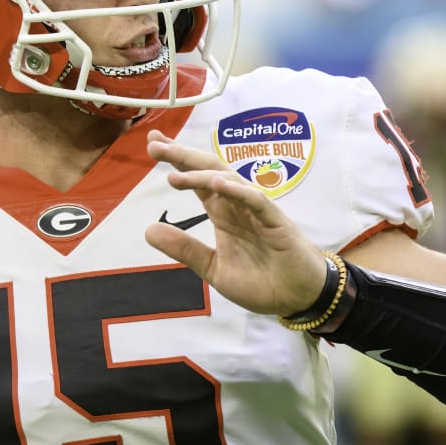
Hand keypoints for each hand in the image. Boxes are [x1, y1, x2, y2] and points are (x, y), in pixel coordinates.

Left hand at [141, 131, 325, 318]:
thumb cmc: (261, 282)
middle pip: (209, 171)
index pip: (197, 179)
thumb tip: (148, 230)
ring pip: (230, 181)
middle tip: (154, 144)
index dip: (177, 161)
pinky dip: (238, 191)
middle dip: (182, 156)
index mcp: (223, 213)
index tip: (152, 144)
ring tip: (174, 173)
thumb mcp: (213, 268)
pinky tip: (219, 184)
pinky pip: (257, 201)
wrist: (297, 300)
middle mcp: (238, 205)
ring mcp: (257, 211)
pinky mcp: (276, 223)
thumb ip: (185, 249)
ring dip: (202, 174)